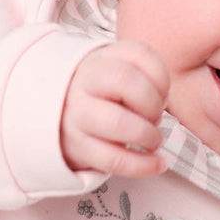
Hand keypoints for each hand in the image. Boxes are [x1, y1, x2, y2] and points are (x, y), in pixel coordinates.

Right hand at [60, 40, 169, 177]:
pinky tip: (156, 164)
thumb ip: (143, 80)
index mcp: (101, 59)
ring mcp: (78, 114)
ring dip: (147, 135)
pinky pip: (114, 159)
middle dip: (152, 104)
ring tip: (152, 141)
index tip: (162, 93)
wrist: (55, 119)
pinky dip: (143, 165)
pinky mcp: (78, 146)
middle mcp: (85, 82)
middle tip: (155, 118)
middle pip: (125, 80)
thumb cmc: (99, 98)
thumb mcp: (116, 74)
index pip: (139, 54)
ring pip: (118, 122)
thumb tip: (163, 104)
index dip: (162, 78)